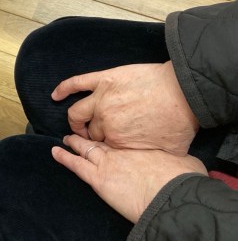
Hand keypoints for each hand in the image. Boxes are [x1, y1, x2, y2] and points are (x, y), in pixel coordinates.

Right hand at [51, 61, 197, 154]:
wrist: (185, 91)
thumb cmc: (180, 121)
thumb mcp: (168, 150)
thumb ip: (148, 155)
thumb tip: (142, 160)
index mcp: (117, 140)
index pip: (102, 147)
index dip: (104, 146)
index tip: (105, 146)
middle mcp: (104, 120)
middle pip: (89, 130)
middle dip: (90, 134)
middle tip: (93, 134)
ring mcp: (101, 98)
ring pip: (77, 112)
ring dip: (75, 119)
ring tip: (76, 121)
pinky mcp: (103, 79)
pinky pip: (76, 83)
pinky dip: (63, 89)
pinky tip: (54, 95)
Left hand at [52, 134, 206, 222]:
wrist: (172, 194)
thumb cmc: (182, 179)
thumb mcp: (183, 161)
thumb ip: (175, 157)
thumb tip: (183, 159)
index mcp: (140, 144)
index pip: (121, 135)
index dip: (113, 131)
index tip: (109, 127)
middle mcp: (120, 148)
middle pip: (102, 137)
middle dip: (90, 132)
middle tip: (81, 128)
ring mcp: (107, 162)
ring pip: (86, 148)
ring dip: (75, 143)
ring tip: (67, 138)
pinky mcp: (98, 179)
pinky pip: (76, 165)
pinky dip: (65, 157)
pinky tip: (55, 152)